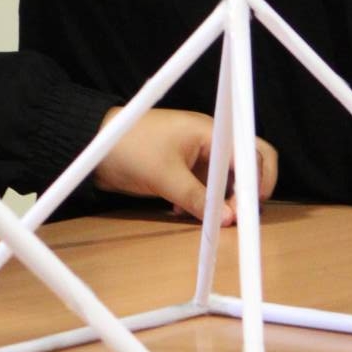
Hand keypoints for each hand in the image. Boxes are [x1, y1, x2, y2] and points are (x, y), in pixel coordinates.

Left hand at [94, 107, 277, 225]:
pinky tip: (181, 211)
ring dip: (220, 201)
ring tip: (205, 217)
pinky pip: (206, 188)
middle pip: (245, 165)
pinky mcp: (185, 169)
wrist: (94, 146)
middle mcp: (210, 141)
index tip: (248, 207)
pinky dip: (202, 201)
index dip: (257, 180)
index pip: (251, 152)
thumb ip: (197, 198)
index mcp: (210, 132)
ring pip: (225, 181)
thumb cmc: (128, 147)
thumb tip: (228, 219)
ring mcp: (198, 155)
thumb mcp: (164, 177)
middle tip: (235, 216)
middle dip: (243, 192)